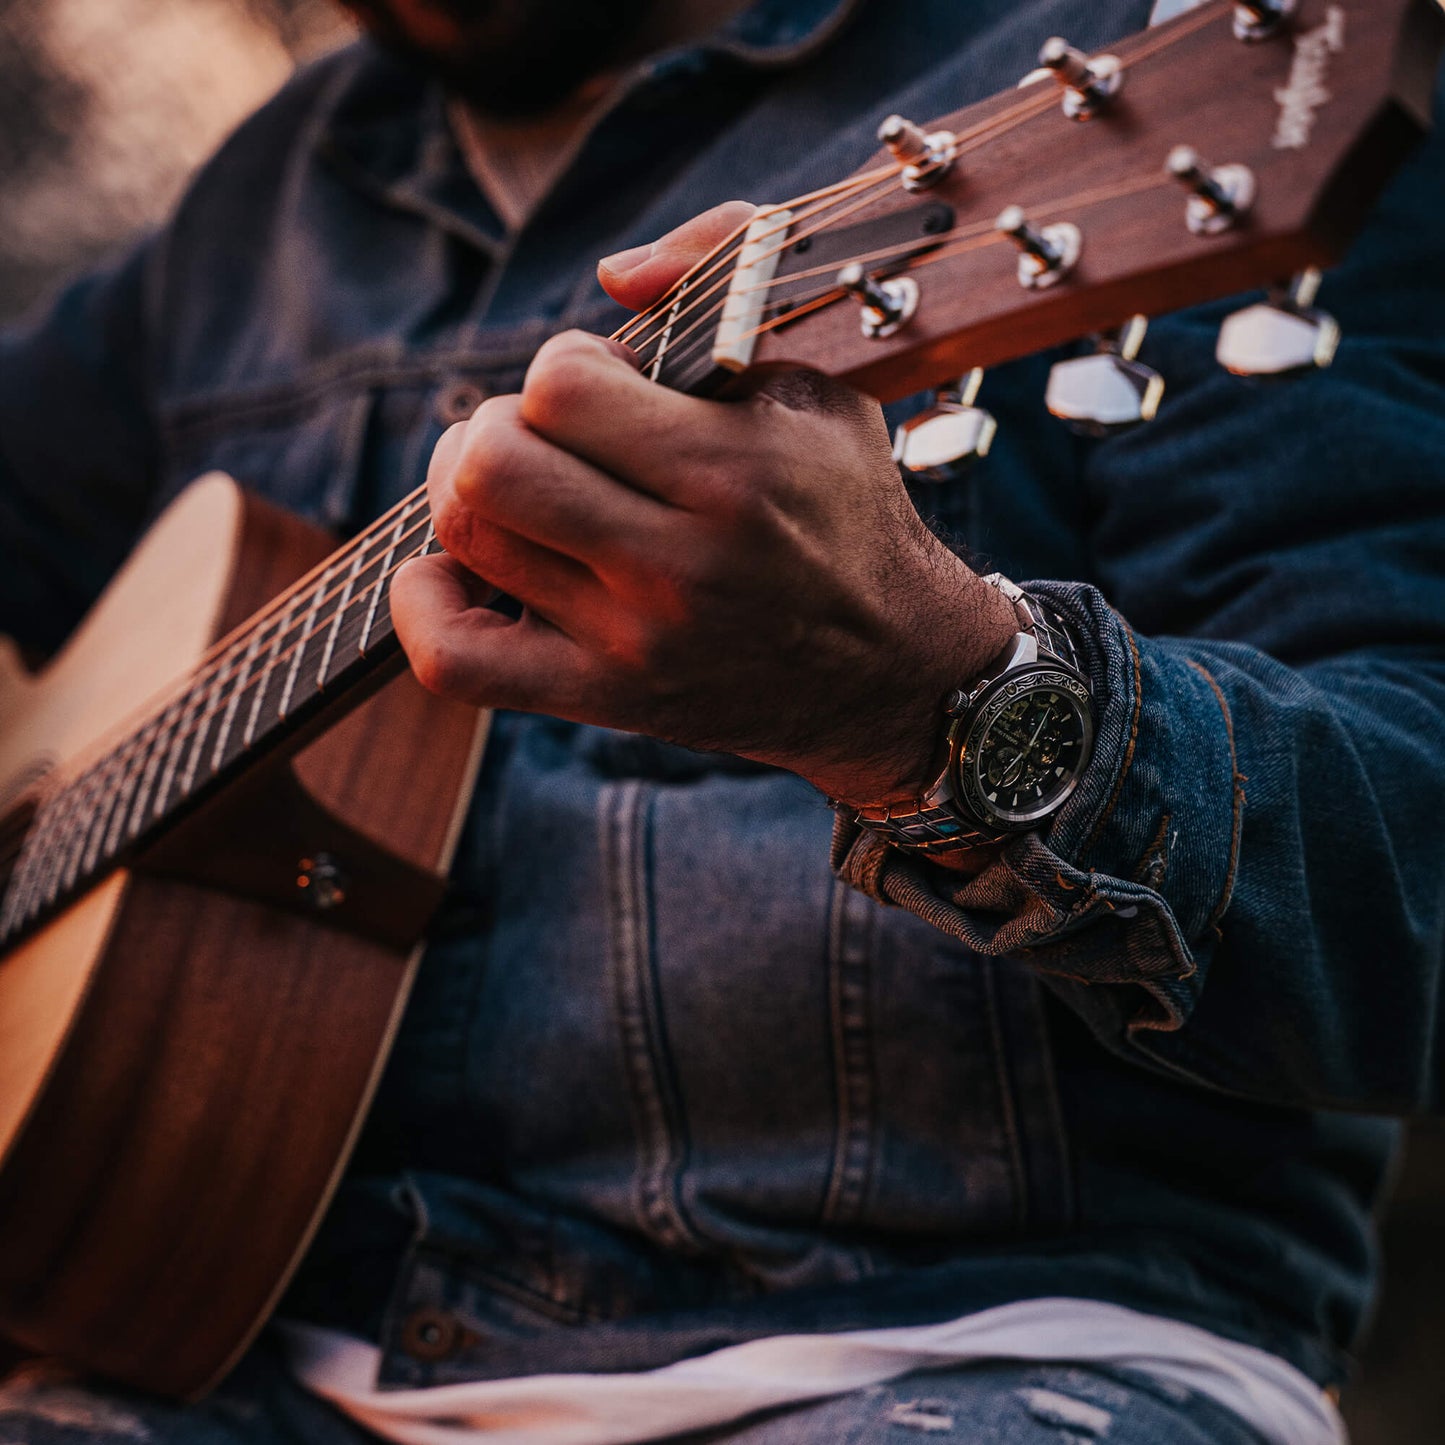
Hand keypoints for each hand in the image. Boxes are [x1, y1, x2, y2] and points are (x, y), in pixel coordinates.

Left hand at [390, 202, 1018, 803]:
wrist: (888, 672)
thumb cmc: (843, 512)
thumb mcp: (819, 382)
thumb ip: (730, 276)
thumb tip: (612, 275)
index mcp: (734, 474)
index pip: (559, 388)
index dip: (564, 369)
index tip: (607, 391)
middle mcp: (679, 565)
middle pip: (489, 464)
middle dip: (497, 427)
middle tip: (545, 442)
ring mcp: (635, 642)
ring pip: (466, 539)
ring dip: (468, 494)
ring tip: (523, 495)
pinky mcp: (606, 700)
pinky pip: (456, 660)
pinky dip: (426, 605)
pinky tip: (464, 572)